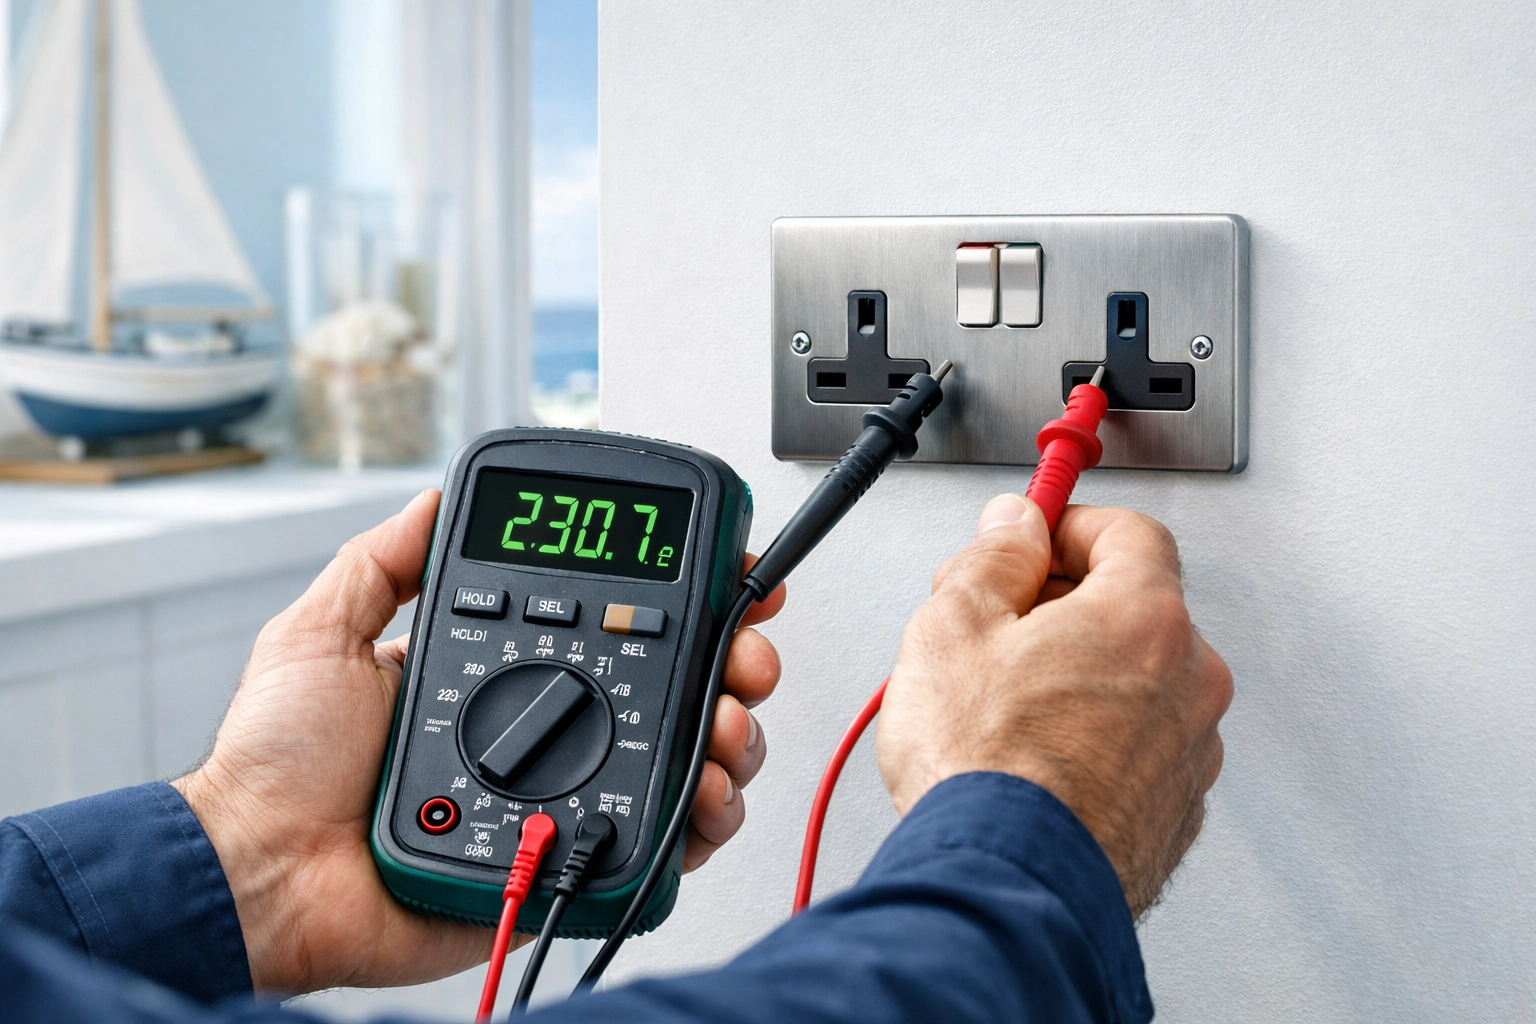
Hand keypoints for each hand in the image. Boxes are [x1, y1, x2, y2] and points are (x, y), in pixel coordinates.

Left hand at [172, 490, 783, 993]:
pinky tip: (705, 790)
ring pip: (686, 756)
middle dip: (733, 658)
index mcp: (505, 672)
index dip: (680, 598)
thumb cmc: (279, 765)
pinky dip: (705, 815)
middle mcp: (549, 730)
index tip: (726, 573)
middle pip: (673, 685)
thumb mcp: (320, 634)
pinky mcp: (572, 861)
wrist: (265, 871)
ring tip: (724, 723)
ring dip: (730, 731)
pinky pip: (662, 840)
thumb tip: (434, 499)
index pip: (612, 623)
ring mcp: (568, 794)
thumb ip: (381, 564)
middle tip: (745, 650)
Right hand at [877, 495, 1231, 916]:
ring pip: (1138, 682)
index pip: (1130, 532)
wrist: (1007, 885)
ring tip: (1005, 702)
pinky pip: (1139, 747)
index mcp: (1145, 618)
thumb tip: (1013, 526)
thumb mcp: (953, 627)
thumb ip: (992, 557)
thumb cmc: (985, 770)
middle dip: (1066, 602)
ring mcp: (1190, 752)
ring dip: (1082, 674)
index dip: (1071, 525)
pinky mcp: (1175, 812)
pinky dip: (1096, 738)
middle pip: (1135, 607)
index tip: (1034, 535)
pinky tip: (1034, 756)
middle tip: (999, 622)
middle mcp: (1188, 681)